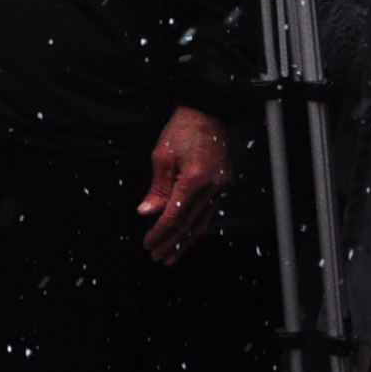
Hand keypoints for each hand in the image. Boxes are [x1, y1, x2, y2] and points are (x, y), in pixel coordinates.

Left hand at [136, 106, 227, 261]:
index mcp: (194, 179)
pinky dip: (198, 228)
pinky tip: (188, 237)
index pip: (174, 216)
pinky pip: (210, 213)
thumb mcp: (162, 156)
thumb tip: (146, 212)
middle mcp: (211, 187)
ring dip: (186, 242)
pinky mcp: (223, 185)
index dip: (160, 233)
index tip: (148, 243)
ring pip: (203, 223)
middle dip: (172, 244)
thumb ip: (157, 189)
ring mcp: (221, 188)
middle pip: (190, 225)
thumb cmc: (183, 130)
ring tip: (171, 256)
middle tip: (158, 257)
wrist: (207, 114)